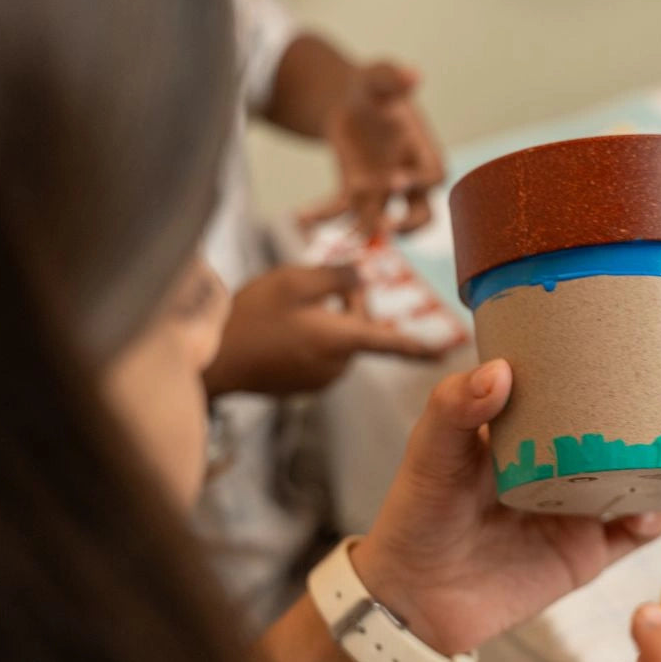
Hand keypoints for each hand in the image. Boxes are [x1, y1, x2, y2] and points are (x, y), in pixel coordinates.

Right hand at [203, 263, 439, 396]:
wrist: (212, 361)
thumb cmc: (251, 317)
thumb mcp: (295, 281)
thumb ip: (337, 277)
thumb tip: (364, 276)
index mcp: (342, 341)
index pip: (393, 343)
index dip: (422, 346)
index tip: (448, 355)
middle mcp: (339, 365)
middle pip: (362, 329)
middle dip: (349, 304)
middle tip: (318, 283)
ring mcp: (321, 379)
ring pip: (341, 340)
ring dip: (328, 319)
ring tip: (288, 308)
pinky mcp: (305, 384)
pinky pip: (322, 354)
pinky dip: (311, 336)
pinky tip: (281, 328)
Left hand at [300, 61, 444, 237]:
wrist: (346, 101)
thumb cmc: (370, 88)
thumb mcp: (377, 77)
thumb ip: (393, 77)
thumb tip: (414, 74)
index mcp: (422, 150)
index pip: (435, 175)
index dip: (422, 182)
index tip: (398, 180)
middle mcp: (409, 177)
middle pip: (422, 213)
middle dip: (409, 225)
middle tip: (386, 227)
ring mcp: (384, 191)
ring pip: (385, 221)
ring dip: (367, 230)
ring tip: (348, 236)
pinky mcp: (358, 195)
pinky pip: (345, 212)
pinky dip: (325, 216)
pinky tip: (303, 214)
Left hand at [350, 359, 660, 653]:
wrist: (416, 600)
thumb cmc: (416, 515)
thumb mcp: (430, 454)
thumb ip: (455, 409)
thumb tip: (500, 370)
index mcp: (525, 431)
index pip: (570, 390)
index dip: (595, 368)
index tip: (624, 347)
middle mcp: (559, 465)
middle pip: (614, 434)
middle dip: (643, 418)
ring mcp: (577, 508)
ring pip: (634, 480)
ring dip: (657, 469)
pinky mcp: (587, 552)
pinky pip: (634, 534)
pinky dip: (652, 521)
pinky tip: (650, 511)